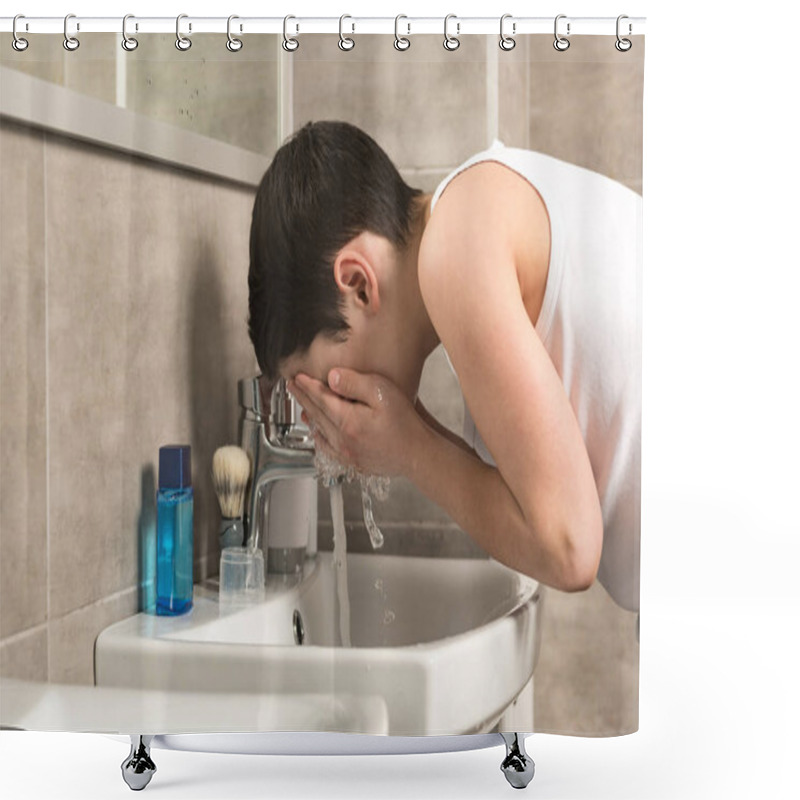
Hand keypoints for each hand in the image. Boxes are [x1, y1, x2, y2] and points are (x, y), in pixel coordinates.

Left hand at [287, 368, 423, 477]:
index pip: (320, 398)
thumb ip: (355, 384)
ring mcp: (346, 452)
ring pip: (319, 431)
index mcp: (347, 420)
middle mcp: (342, 438)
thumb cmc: (405, 423)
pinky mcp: (353, 462)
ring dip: (308, 416)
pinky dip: (318, 438)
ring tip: (301, 406)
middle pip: (316, 414)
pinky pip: (328, 449)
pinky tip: (318, 434)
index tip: (297, 377)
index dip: (307, 386)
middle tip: (292, 387)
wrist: (417, 454)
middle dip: (302, 398)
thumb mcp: (382, 393)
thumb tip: (332, 377)